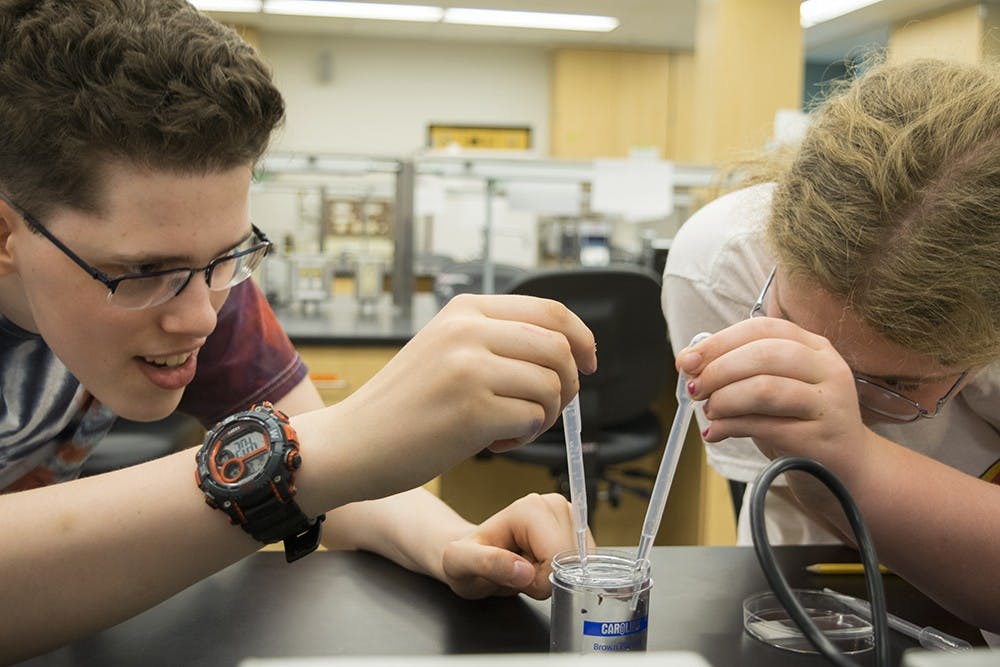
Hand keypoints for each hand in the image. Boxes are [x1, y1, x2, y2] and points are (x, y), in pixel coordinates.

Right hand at [322, 294, 596, 500]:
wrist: (351, 444)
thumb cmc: (402, 406)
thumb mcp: (444, 348)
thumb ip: (495, 339)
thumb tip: (565, 349)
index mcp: (465, 309)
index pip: (551, 311)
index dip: (582, 338)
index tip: (589, 362)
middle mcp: (468, 331)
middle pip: (560, 348)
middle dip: (569, 383)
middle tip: (547, 408)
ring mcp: (469, 369)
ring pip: (552, 386)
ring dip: (544, 415)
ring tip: (508, 427)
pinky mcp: (472, 411)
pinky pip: (533, 419)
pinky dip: (523, 436)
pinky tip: (491, 442)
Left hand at [440, 493, 594, 599]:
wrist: (473, 556)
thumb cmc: (466, 557)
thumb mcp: (462, 563)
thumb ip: (489, 564)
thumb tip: (524, 571)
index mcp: (530, 509)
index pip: (557, 558)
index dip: (539, 580)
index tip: (516, 574)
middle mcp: (553, 505)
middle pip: (573, 560)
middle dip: (548, 578)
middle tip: (519, 571)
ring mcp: (568, 514)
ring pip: (581, 564)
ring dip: (555, 575)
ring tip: (527, 566)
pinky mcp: (576, 527)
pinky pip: (585, 563)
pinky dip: (564, 572)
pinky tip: (540, 564)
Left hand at [676, 317, 875, 483]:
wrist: (844, 469)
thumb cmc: (798, 421)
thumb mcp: (774, 387)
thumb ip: (739, 370)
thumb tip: (690, 363)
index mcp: (814, 346)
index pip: (762, 329)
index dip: (719, 342)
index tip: (687, 359)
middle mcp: (828, 369)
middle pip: (763, 355)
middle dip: (718, 370)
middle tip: (695, 388)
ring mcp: (829, 403)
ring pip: (765, 388)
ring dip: (725, 399)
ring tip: (710, 411)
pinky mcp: (822, 438)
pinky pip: (766, 426)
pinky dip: (731, 427)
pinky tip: (716, 433)